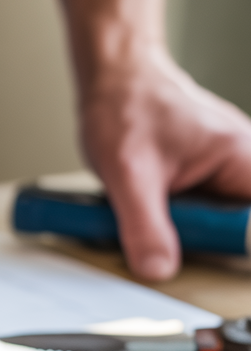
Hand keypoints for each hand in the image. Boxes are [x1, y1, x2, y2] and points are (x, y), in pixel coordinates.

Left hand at [82, 47, 250, 280]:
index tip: (213, 247)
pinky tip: (151, 205)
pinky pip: (203, 211)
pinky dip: (177, 217)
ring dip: (187, 228)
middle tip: (167, 224)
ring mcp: (226, 170)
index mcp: (242, 157)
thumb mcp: (127, 173)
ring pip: (219, 222)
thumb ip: (145, 225)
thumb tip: (158, 270)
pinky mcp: (206, 177)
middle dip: (204, 236)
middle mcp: (243, 163)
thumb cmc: (124, 108)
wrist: (112, 80)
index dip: (240, 240)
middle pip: (240, 225)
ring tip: (152, 205)